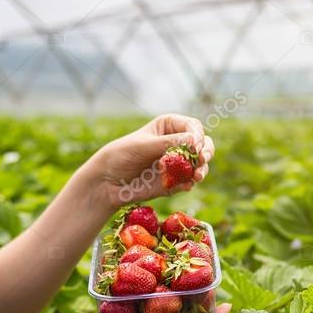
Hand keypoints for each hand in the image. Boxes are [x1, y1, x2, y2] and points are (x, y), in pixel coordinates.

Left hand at [90, 114, 215, 209]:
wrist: (106, 182)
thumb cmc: (121, 155)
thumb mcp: (144, 146)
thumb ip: (169, 144)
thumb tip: (195, 141)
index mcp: (169, 127)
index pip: (192, 126)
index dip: (197, 135)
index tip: (195, 145)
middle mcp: (176, 144)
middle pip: (202, 144)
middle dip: (206, 151)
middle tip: (202, 159)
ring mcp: (176, 164)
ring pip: (199, 165)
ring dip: (202, 169)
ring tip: (197, 176)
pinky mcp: (174, 182)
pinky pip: (188, 182)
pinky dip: (190, 183)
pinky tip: (187, 185)